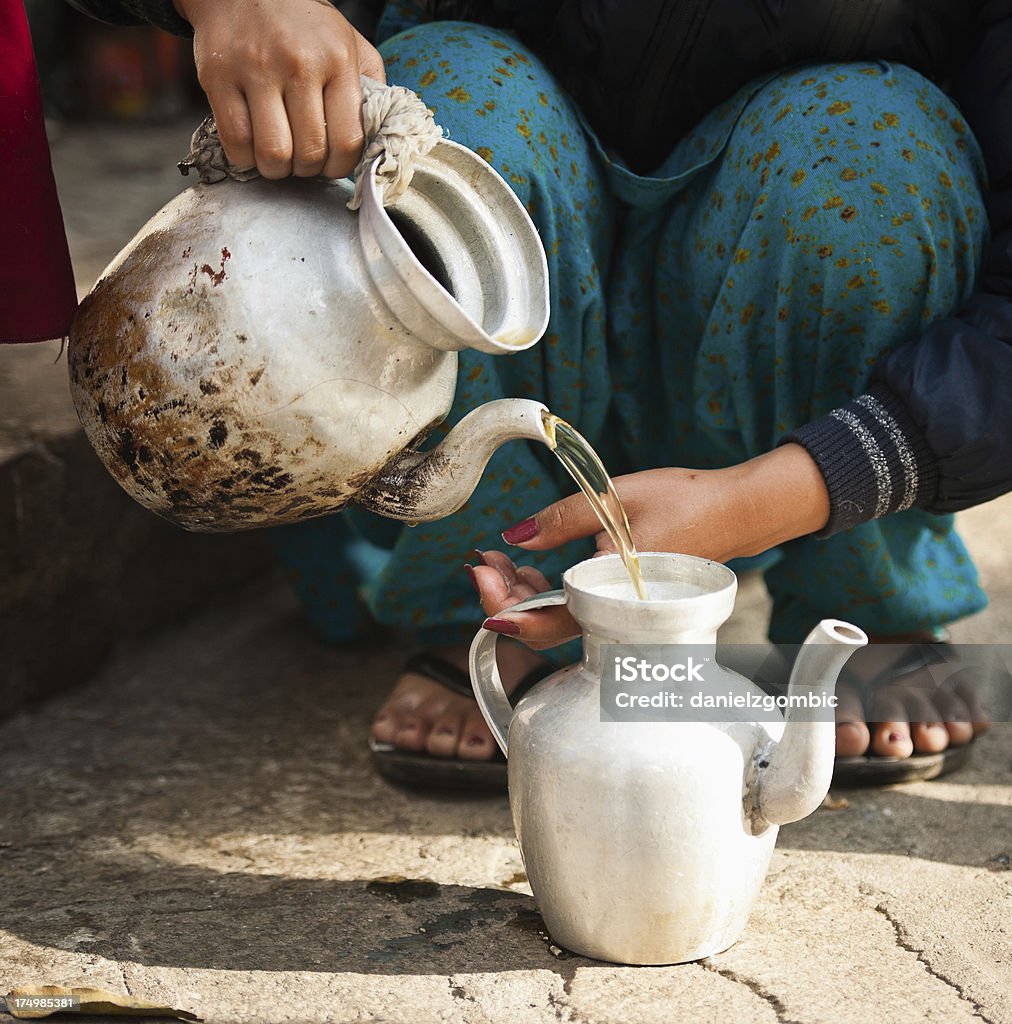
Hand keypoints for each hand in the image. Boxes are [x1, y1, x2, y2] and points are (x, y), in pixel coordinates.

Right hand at [174, 0, 385, 178]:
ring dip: (277, 169)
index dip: (340, 167)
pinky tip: (253, 148)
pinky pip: (235, 142)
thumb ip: (370, 89)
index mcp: (337, 59)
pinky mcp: (218, 77)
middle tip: (303, 160)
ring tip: (278, 157)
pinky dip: (246, 158)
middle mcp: (298, 63)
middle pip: (309, 153)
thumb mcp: (349, 44)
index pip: (347, 141)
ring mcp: (255, 69)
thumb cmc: (302, 26)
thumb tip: (377, 138)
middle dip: (308, 170)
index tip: (331, 164)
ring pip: (272, 154)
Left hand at [471, 444, 829, 647]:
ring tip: (502, 560)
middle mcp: (619, 618)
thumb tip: (513, 536)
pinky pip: (577, 611)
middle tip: (483, 562)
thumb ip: (561, 519)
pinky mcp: (625, 607)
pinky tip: (533, 568)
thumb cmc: (684, 501)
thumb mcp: (614, 498)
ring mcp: (623, 616)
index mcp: (615, 596)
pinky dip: (549, 593)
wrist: (736, 512)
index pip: (546, 623)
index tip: (477, 573)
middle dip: (505, 597)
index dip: (503, 608)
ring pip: (558, 622)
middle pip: (545, 629)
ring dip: (524, 594)